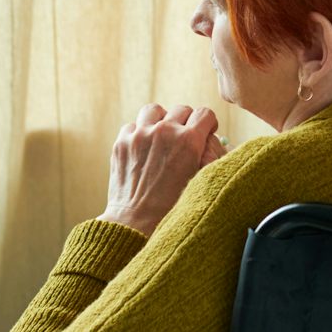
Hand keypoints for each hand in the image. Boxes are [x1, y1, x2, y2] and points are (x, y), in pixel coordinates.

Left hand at [98, 103, 221, 235]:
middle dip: (186, 122)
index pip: (205, 113)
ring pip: (155, 110)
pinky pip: (133, 125)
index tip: (205, 132)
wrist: (135, 222)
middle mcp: (165, 132)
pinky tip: (142, 148)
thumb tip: (209, 138)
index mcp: (189, 141)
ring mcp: (140, 135)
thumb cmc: (172, 207)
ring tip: (160, 135)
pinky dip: (139, 132)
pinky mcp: (122, 142)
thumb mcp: (200, 179)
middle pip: (182, 109)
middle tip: (184, 138)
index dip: (208, 123)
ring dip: (160, 120)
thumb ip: (208, 154)